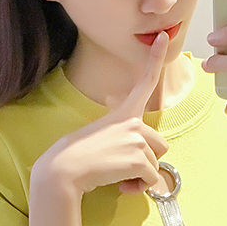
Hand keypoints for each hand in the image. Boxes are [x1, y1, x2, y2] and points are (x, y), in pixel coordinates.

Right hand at [41, 31, 170, 195]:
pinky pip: (151, 178)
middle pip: (160, 144)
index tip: (163, 38)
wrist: (63, 170)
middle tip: (124, 168)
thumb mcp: (99, 132)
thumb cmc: (77, 155)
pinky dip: (139, 187)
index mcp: (123, 113)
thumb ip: (118, 131)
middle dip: (147, 160)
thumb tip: (127, 129)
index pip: (144, 82)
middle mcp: (133, 122)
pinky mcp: (138, 158)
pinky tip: (121, 184)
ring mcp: (136, 138)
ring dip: (141, 176)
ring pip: (156, 164)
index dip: (155, 59)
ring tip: (118, 176)